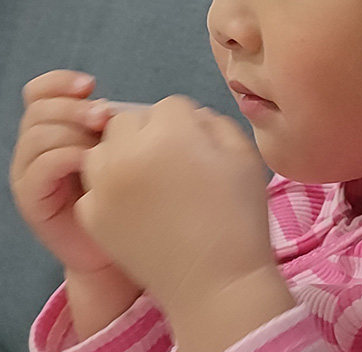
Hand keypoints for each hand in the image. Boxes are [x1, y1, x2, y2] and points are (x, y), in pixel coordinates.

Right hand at [8, 69, 143, 290]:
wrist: (118, 243)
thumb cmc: (128, 189)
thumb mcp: (125, 146)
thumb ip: (119, 122)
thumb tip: (133, 106)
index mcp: (56, 125)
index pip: (40, 91)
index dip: (60, 82)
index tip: (91, 84)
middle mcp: (37, 146)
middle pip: (38, 109)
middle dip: (73, 107)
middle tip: (103, 116)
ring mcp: (31, 172)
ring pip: (37, 135)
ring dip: (71, 131)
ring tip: (101, 142)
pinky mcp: (33, 199)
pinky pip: (38, 168)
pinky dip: (65, 158)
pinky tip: (90, 161)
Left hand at [74, 95, 274, 313]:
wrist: (215, 281)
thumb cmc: (238, 214)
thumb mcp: (244, 153)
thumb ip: (215, 122)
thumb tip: (192, 117)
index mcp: (171, 132)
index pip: (170, 105)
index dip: (187, 123)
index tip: (200, 147)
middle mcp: (129, 152)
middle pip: (128, 120)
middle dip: (148, 132)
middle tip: (172, 161)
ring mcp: (104, 186)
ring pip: (102, 148)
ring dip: (121, 154)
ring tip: (148, 180)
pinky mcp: (92, 217)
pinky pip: (92, 184)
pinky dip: (108, 188)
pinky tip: (135, 206)